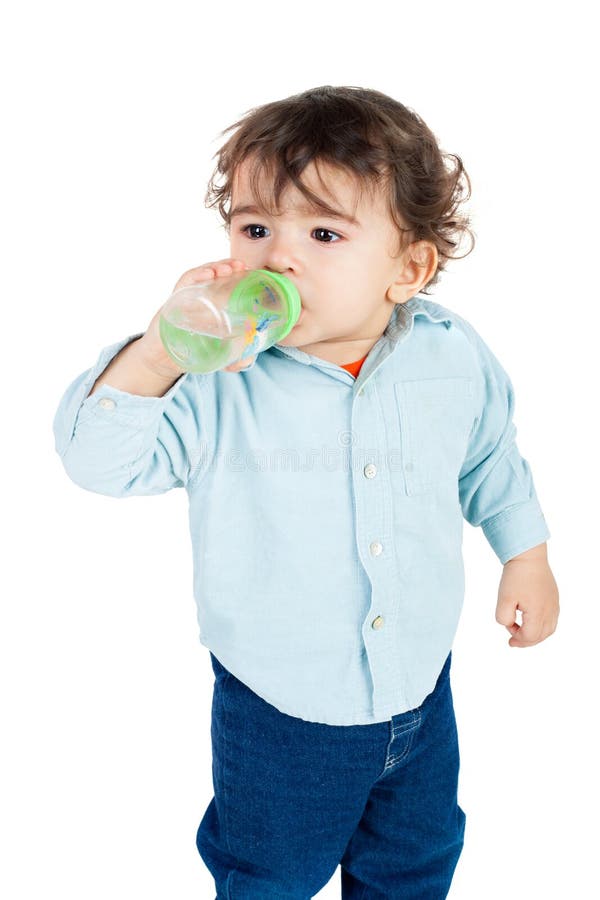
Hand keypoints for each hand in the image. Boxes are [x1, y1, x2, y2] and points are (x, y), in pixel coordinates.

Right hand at [137, 258, 253, 376]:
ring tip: (228, 269)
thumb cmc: (191, 352)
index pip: (226, 282)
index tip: (250, 271)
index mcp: (211, 304)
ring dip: (215, 268)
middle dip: (229, 266)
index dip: (238, 275)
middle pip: (215, 274)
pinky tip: (208, 274)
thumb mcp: (219, 357)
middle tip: (241, 267)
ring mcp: (186, 296)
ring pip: (201, 275)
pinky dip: (197, 276)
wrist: (163, 360)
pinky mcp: (173, 300)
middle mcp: (199, 296)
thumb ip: (234, 360)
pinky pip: (185, 283)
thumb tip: (249, 360)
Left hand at [495, 543, 559, 646]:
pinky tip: (531, 620)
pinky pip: (552, 618)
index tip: (507, 631)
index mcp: (539, 612)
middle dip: (526, 641)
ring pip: (549, 629)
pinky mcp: (554, 597)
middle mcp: (550, 610)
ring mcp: (554, 604)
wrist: (528, 556)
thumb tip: (509, 624)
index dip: (518, 638)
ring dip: (536, 634)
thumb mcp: (504, 599)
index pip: (530, 636)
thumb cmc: (516, 576)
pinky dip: (542, 625)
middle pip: (541, 635)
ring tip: (523, 633)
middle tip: (513, 641)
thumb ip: (503, 617)